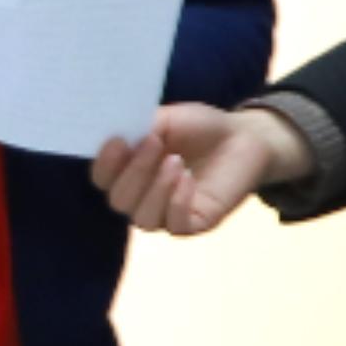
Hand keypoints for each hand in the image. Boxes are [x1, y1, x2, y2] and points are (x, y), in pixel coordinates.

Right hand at [91, 102, 307, 236]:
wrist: (243, 136)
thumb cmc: (199, 127)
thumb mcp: (165, 119)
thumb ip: (138, 129)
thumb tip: (115, 134)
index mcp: (128, 170)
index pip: (102, 179)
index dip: (105, 164)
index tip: (118, 140)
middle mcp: (141, 197)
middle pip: (118, 201)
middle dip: (133, 172)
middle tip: (154, 142)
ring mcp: (166, 213)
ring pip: (142, 219)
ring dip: (155, 189)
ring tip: (175, 161)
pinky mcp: (194, 223)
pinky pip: (174, 225)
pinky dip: (176, 202)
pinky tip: (188, 178)